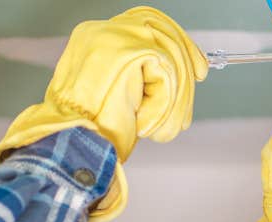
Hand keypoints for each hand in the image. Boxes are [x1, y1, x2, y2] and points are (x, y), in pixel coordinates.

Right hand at [0, 6, 208, 221]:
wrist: (71, 146)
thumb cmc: (87, 132)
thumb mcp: (112, 95)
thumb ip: (135, 77)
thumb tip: (172, 74)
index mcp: (93, 38)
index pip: (144, 24)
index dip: (175, 41)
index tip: (196, 64)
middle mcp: (102, 31)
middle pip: (162, 31)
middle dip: (187, 57)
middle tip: (200, 76)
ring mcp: (114, 37)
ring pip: (169, 55)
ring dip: (174, 97)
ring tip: (160, 128)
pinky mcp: (128, 52)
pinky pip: (166, 73)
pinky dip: (163, 104)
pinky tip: (145, 123)